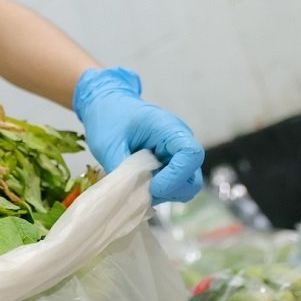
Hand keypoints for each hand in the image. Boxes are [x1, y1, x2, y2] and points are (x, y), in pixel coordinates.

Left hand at [73, 67, 204, 203]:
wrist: (107, 105)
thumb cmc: (109, 117)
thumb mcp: (108, 144)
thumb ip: (121, 170)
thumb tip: (128, 196)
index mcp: (169, 129)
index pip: (191, 155)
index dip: (175, 177)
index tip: (152, 186)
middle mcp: (180, 142)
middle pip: (192, 178)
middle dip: (170, 191)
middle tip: (141, 191)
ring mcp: (176, 154)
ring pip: (184, 186)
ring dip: (163, 193)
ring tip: (137, 185)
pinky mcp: (169, 164)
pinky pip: (172, 186)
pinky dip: (158, 191)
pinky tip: (138, 184)